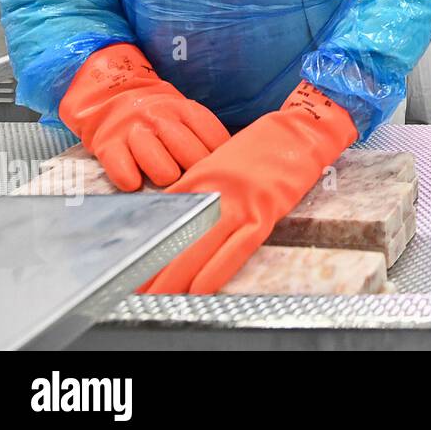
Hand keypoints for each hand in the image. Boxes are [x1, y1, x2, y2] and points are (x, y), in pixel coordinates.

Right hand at [59, 43, 229, 190]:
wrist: (113, 97)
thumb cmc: (160, 116)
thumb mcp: (186, 114)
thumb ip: (206, 134)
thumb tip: (228, 163)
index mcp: (185, 109)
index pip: (214, 141)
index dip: (218, 160)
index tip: (215, 168)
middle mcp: (159, 117)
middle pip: (191, 156)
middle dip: (194, 171)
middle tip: (189, 174)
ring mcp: (133, 130)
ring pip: (163, 169)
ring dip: (167, 178)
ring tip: (165, 177)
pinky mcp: (108, 146)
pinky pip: (125, 174)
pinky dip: (133, 182)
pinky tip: (137, 180)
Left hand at [143, 82, 357, 293]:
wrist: (301, 130)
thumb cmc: (263, 147)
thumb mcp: (222, 161)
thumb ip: (199, 188)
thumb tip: (176, 218)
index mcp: (201, 176)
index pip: (166, 216)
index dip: (147, 242)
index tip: (129, 264)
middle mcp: (216, 191)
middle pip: (178, 235)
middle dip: (154, 267)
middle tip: (133, 291)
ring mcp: (241, 202)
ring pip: (202, 245)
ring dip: (178, 276)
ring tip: (157, 299)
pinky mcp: (266, 212)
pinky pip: (238, 248)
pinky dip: (217, 270)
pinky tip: (199, 290)